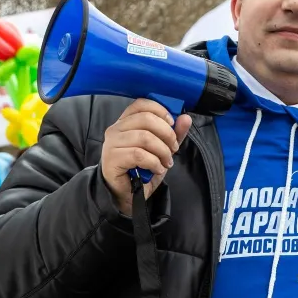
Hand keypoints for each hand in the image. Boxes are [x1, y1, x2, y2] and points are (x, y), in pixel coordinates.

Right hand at [100, 99, 192, 215]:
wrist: (129, 194)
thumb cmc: (143, 168)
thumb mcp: (163, 148)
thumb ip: (174, 133)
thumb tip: (185, 118)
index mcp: (126, 122)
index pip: (141, 104)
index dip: (160, 110)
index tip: (172, 124)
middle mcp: (116, 129)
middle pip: (146, 119)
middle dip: (167, 134)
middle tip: (173, 148)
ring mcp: (112, 143)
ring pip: (144, 137)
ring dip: (162, 151)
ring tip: (166, 162)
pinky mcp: (112, 159)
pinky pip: (139, 154)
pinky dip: (154, 162)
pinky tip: (157, 169)